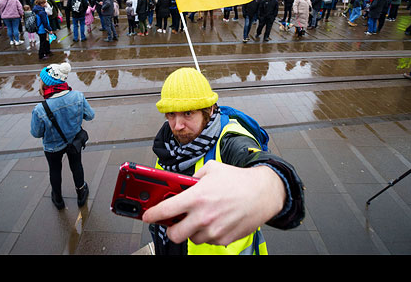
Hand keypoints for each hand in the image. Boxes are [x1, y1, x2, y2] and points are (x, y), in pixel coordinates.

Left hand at [142, 160, 285, 245]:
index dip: (151, 214)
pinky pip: (208, 241)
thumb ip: (193, 178)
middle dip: (171, 228)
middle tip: (174, 221)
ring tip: (200, 217)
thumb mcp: (211, 169)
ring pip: (191, 239)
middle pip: (174, 234)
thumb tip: (180, 184)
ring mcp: (213, 230)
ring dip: (191, 230)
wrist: (263, 193)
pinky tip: (214, 220)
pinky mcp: (223, 239)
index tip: (147, 215)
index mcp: (196, 197)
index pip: (164, 211)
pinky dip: (207, 233)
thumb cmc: (239, 180)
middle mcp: (203, 216)